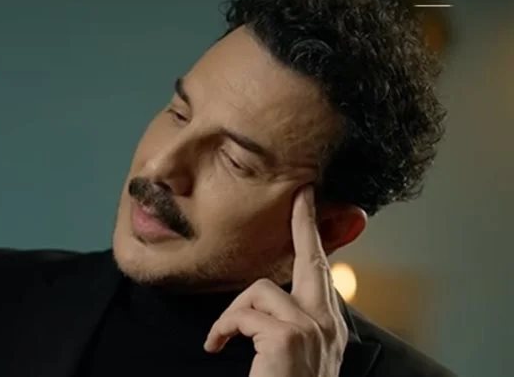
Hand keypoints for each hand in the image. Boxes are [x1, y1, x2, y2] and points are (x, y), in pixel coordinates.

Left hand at [203, 186, 348, 376]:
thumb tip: (266, 297)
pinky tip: (218, 347)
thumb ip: (289, 323)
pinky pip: (243, 313)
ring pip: (259, 290)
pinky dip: (223, 328)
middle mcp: (328, 325)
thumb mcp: (294, 353)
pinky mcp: (287, 337)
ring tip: (223, 340)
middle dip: (305, 223)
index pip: (322, 273)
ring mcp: (311, 329)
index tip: (308, 202)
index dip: (314, 235)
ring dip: (233, 313)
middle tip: (300, 193)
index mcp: (329, 328)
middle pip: (313, 259)